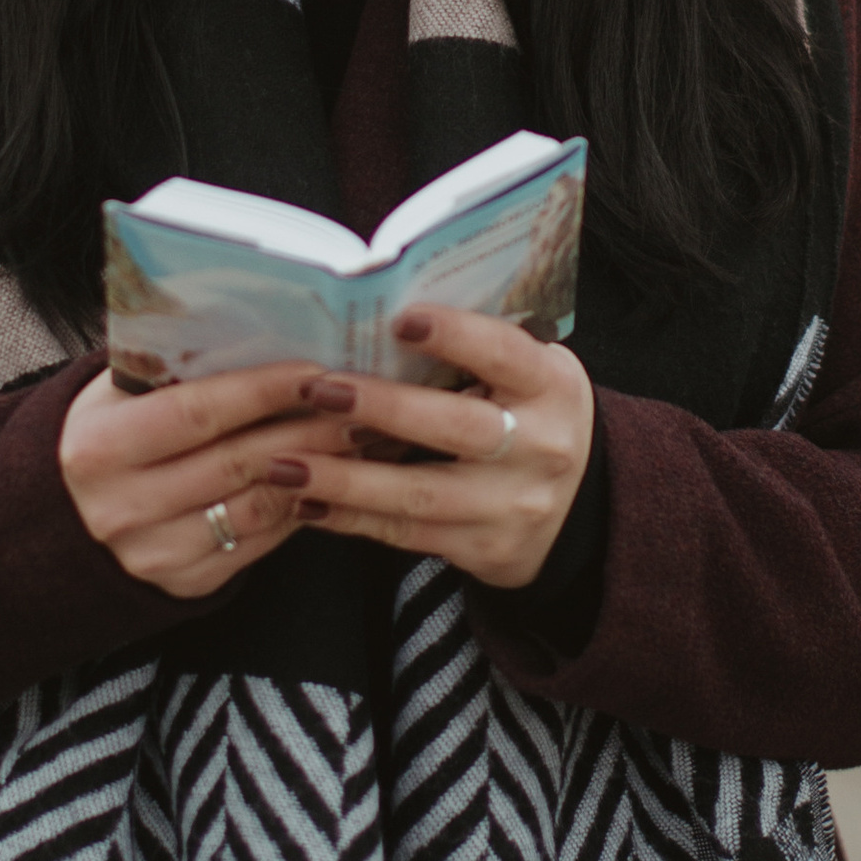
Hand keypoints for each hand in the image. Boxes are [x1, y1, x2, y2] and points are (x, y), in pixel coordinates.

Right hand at [59, 361, 350, 598]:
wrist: (57, 522)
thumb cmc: (102, 437)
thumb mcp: (111, 395)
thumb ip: (168, 369)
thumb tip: (257, 330)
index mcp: (99, 447)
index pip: (198, 413)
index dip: (264, 390)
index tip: (317, 369)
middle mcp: (122, 506)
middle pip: (239, 462)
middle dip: (311, 430)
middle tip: (362, 404)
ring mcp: (153, 553)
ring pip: (258, 507)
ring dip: (320, 472)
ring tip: (360, 439)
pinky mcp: (182, 584)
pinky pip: (258, 544)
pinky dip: (299, 509)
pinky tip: (330, 480)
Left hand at [280, 307, 594, 590]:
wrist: (578, 509)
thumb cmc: (530, 415)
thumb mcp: (528, 373)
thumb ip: (475, 350)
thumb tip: (382, 311)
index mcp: (552, 386)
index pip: (504, 353)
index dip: (455, 336)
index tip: (399, 320)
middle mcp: (543, 447)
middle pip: (456, 428)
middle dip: (381, 409)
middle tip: (318, 390)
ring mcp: (515, 505)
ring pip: (419, 493)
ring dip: (344, 479)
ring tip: (282, 464)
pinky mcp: (487, 549)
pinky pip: (407, 535)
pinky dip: (351, 519)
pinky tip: (306, 503)